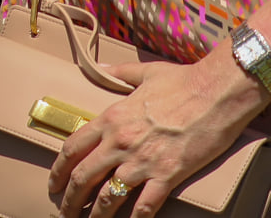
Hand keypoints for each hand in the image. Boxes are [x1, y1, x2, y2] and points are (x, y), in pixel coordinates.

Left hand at [48, 49, 267, 216]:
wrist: (216, 92)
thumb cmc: (182, 80)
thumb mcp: (144, 73)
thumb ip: (118, 73)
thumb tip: (101, 67)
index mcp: (111, 118)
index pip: (73, 148)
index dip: (59, 170)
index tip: (54, 183)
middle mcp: (120, 141)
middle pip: (84, 177)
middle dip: (71, 199)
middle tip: (64, 211)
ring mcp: (143, 160)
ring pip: (109, 195)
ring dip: (97, 214)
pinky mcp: (168, 174)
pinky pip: (145, 205)